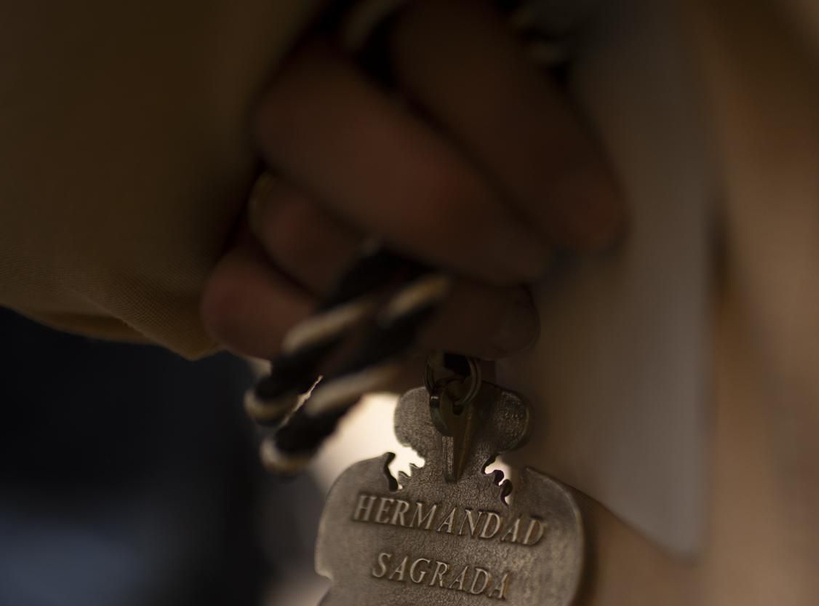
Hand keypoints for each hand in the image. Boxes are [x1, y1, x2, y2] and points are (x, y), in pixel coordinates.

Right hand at [200, 0, 626, 361]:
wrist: (453, 219)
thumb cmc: (519, 163)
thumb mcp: (543, 112)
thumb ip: (540, 129)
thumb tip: (586, 208)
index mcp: (395, 12)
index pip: (437, 46)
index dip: (521, 140)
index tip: (592, 223)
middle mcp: (301, 72)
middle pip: (324, 126)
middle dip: (448, 218)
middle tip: (530, 267)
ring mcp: (252, 167)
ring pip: (293, 226)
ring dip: (414, 302)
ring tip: (503, 325)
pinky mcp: (225, 253)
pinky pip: (238, 305)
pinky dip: (333, 348)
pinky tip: (418, 357)